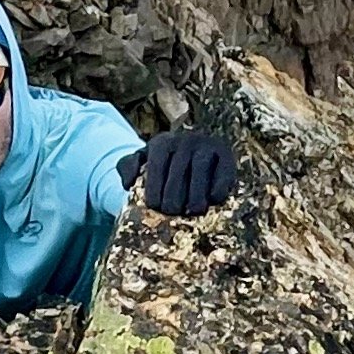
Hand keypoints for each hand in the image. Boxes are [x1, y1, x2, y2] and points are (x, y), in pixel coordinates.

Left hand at [119, 132, 235, 217]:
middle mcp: (185, 140)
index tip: (154, 207)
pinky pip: (223, 172)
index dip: (155, 188)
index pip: (156, 166)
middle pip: (178, 172)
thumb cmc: (163, 165)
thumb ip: (127, 167)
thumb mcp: (142, 162)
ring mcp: (207, 145)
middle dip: (174, 195)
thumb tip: (129, 182)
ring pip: (200, 171)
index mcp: (162, 142)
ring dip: (196, 194)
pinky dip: (218, 187)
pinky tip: (213, 200)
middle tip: (172, 213)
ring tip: (192, 212)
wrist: (193, 154)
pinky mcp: (226, 155)